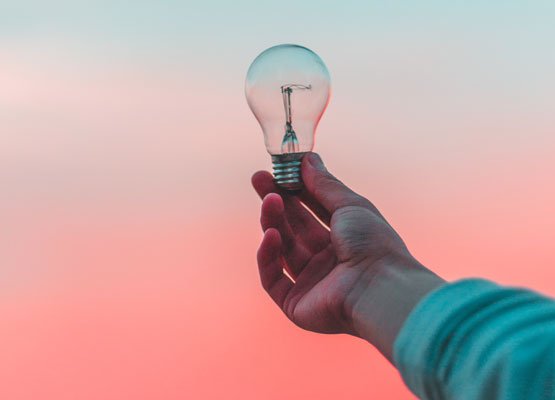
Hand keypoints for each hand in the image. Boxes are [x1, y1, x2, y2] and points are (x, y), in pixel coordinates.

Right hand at [253, 153, 442, 358]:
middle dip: (276, 202)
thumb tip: (308, 158)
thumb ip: (324, 184)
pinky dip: (268, 257)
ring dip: (273, 222)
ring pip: (282, 249)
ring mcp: (311, 283)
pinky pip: (273, 279)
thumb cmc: (373, 244)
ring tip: (269, 200)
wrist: (379, 288)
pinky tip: (271, 235)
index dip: (294, 190)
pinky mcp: (296, 304)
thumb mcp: (350, 205)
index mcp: (344, 239)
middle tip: (258, 179)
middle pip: (293, 227)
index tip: (277, 170)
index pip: (312, 210)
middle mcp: (327, 260)